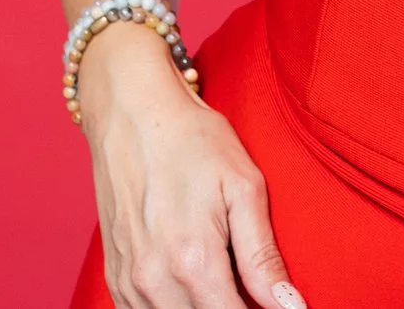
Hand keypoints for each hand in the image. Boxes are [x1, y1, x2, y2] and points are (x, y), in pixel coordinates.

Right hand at [79, 29, 305, 308]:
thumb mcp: (243, 187)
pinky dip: (171, 307)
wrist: (132, 114)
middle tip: (250, 287)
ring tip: (225, 282)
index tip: (275, 304)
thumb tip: (289, 306)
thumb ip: (263, 256)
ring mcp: (129, 281)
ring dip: (202, 308)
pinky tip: (192, 286)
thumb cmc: (192, 141)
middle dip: (234, 308)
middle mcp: (155, 280)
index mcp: (194, 260)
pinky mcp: (114, 276)